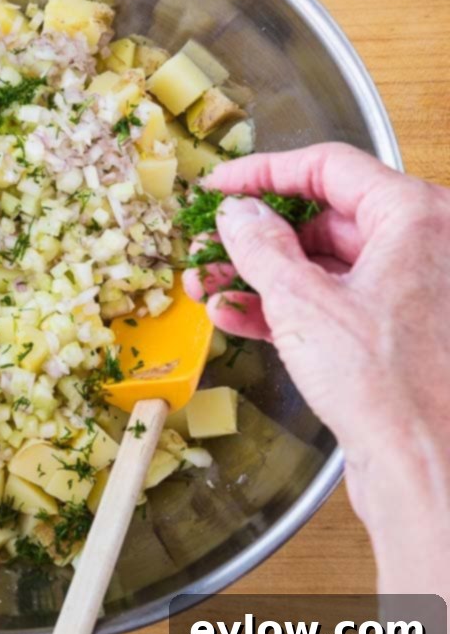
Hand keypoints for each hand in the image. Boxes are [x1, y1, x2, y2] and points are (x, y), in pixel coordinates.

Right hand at [182, 142, 449, 594]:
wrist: (426, 466)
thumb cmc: (386, 383)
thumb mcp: (301, 301)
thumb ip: (260, 245)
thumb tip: (238, 214)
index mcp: (416, 217)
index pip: (329, 166)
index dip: (263, 172)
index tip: (219, 185)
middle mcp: (423, 247)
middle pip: (323, 217)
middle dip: (255, 236)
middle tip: (208, 246)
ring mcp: (412, 292)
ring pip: (323, 264)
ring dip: (260, 275)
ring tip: (207, 288)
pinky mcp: (397, 334)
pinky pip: (333, 303)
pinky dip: (285, 308)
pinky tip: (236, 318)